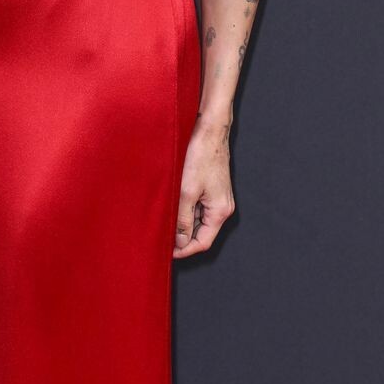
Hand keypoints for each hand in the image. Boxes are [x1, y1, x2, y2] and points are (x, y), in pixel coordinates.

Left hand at [174, 120, 234, 257]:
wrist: (208, 132)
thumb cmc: (201, 157)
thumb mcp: (187, 191)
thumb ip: (183, 219)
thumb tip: (180, 242)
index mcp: (220, 211)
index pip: (203, 242)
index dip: (185, 250)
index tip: (168, 252)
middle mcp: (222, 207)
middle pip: (201, 233)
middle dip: (182, 237)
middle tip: (161, 236)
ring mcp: (217, 198)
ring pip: (198, 220)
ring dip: (182, 223)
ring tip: (163, 220)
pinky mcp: (211, 190)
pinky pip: (198, 208)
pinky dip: (185, 210)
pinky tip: (171, 205)